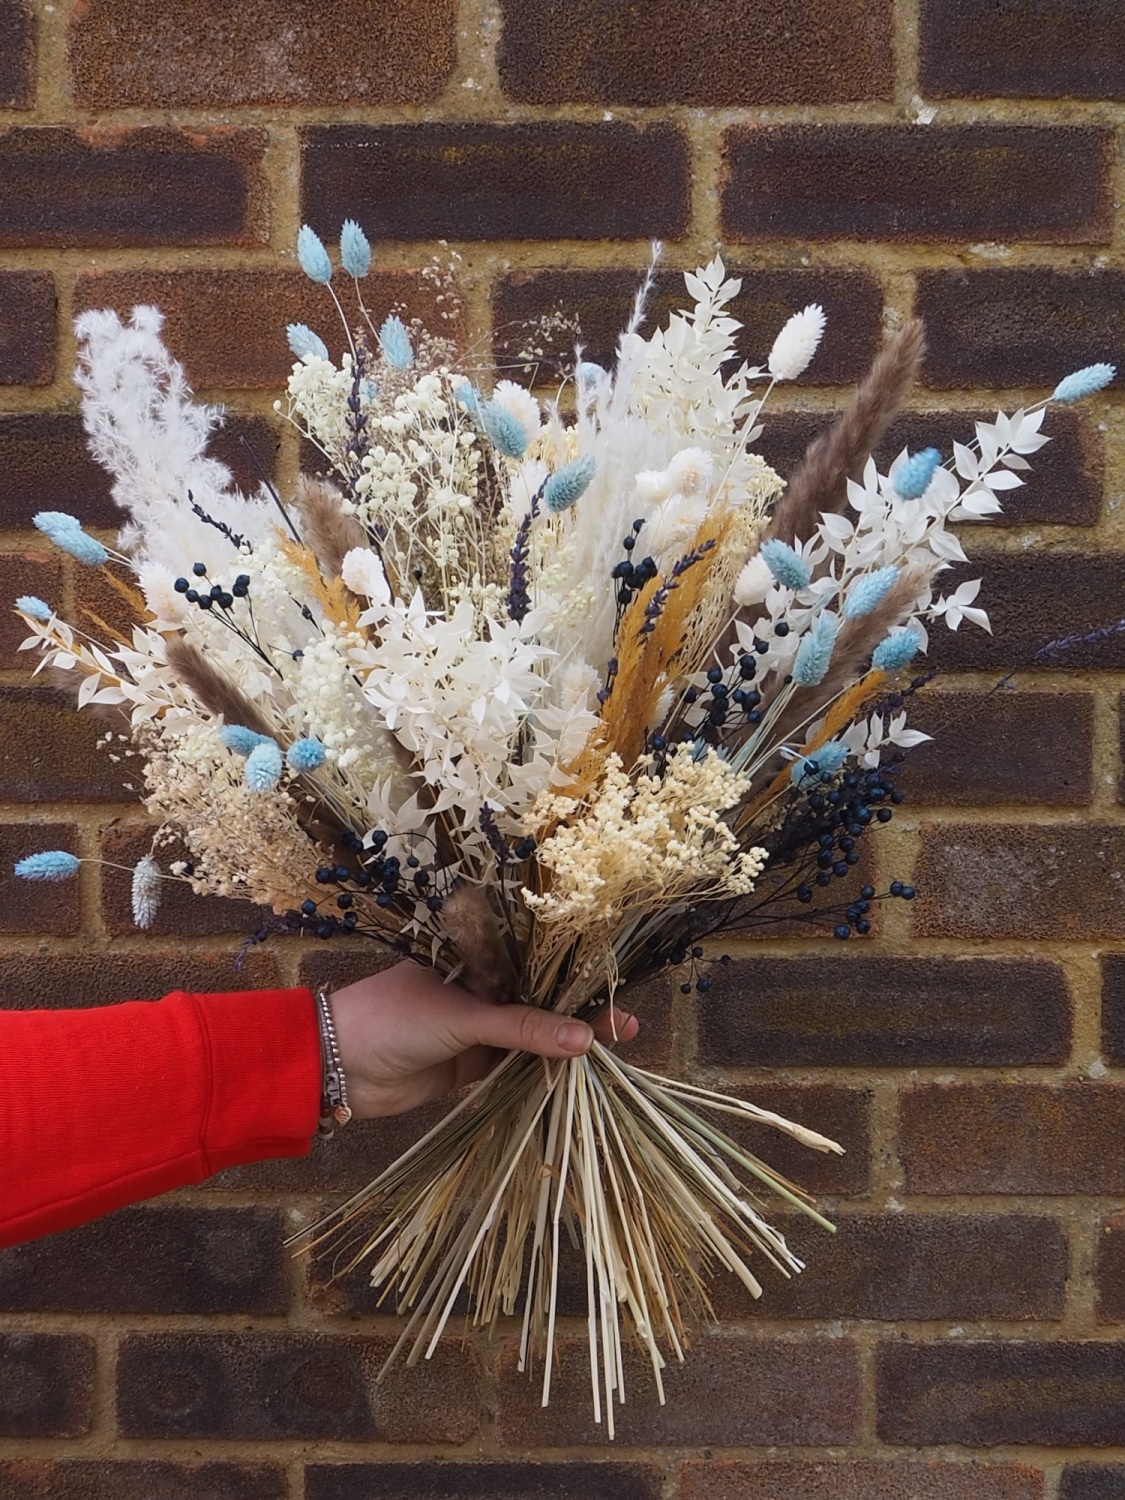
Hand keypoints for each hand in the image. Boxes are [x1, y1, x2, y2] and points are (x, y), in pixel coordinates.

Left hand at [329, 960, 640, 1118]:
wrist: (337, 1067)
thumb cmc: (393, 1019)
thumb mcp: (464, 1017)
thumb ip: (523, 1029)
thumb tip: (584, 1040)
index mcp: (475, 958)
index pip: (536, 961)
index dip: (575, 974)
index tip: (614, 985)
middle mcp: (480, 988)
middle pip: (540, 1000)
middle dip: (579, 1012)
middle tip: (625, 1025)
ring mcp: (475, 1028)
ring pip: (531, 1035)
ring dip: (565, 1044)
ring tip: (613, 1047)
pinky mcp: (470, 1066)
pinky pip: (515, 1067)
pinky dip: (542, 1071)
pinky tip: (576, 1073)